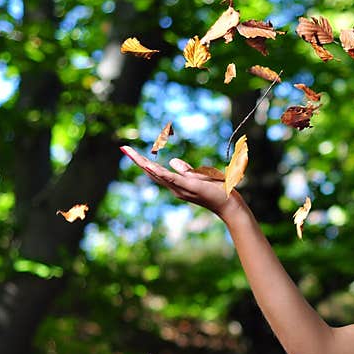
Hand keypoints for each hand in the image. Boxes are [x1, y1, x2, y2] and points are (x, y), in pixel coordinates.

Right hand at [119, 145, 239, 218]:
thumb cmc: (217, 191)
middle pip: (152, 172)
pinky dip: (160, 172)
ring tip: (131, 153)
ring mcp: (181, 189)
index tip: (130, 151)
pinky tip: (150, 166)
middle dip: (137, 160)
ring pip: (158, 174)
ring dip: (144, 163)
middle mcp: (175, 188)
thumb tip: (172, 160)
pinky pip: (172, 178)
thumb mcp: (199, 176)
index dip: (143, 161)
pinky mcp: (190, 187)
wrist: (229, 205)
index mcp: (177, 184)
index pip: (156, 171)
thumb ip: (186, 170)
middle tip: (123, 148)